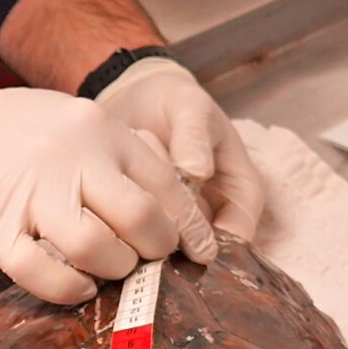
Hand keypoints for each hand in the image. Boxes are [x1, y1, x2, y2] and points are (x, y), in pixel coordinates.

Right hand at [0, 66, 216, 303]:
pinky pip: (43, 273)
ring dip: (114, 270)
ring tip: (110, 270)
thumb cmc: (23, 134)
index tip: (202, 250)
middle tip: (150, 260)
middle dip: (156, 251)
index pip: (166, 184)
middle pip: (140, 219)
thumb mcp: (81, 123)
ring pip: (96, 249)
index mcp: (100, 131)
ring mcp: (32, 194)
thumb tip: (176, 212)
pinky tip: (79, 286)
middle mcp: (72, 159)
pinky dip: (70, 289)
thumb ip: (123, 157)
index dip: (190, 226)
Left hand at [93, 57, 264, 239]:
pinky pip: (141, 239)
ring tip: (124, 189)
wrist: (135, 96)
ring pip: (168, 248)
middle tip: (140, 214)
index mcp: (240, 194)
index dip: (211, 246)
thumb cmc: (175, 101)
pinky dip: (126, 228)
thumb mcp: (190, 107)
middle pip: (201, 252)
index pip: (238, 239)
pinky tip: (107, 207)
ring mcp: (181, 222)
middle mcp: (214, 216)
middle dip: (170, 239)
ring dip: (144, 226)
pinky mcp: (150, 220)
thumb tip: (197, 172)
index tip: (175, 231)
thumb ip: (195, 136)